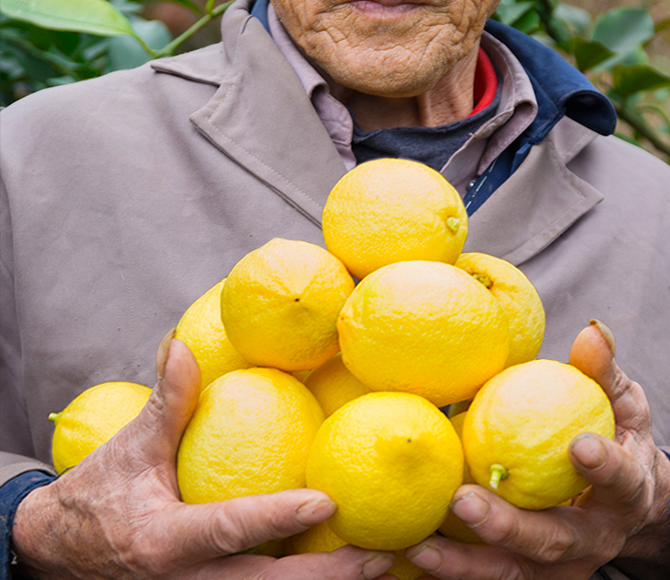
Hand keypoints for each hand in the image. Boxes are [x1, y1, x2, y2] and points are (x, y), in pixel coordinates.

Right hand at [11, 337, 395, 579]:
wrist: (57, 553)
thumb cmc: (98, 495)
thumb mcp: (130, 448)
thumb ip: (167, 402)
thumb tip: (184, 345)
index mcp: (164, 542)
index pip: (227, 531)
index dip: (275, 519)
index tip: (326, 501)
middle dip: (326, 576)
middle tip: (379, 553)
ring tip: (379, 566)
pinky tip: (340, 570)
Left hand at [405, 321, 669, 579]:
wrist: (623, 502)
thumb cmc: (615, 435)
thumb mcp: (622, 402)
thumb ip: (604, 371)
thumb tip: (592, 330)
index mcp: (626, 494)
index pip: (622, 482)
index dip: (606, 468)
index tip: (582, 446)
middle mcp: (593, 540)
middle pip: (553, 542)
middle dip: (508, 527)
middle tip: (465, 501)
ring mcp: (559, 565)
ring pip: (511, 571)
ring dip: (464, 563)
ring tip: (419, 544)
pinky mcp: (528, 573)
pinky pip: (486, 575)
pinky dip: (450, 569)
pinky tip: (406, 551)